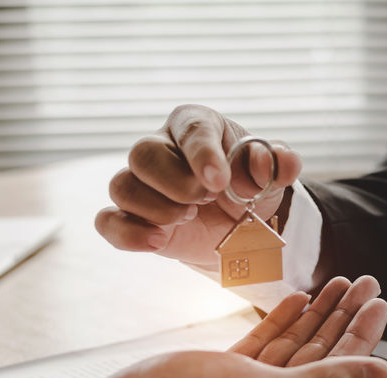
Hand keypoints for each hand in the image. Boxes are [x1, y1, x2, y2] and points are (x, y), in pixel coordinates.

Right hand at [80, 275, 386, 377]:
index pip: (343, 371)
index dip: (363, 333)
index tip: (378, 301)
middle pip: (324, 356)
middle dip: (345, 317)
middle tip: (364, 283)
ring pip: (296, 348)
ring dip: (318, 315)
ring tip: (338, 284)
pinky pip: (266, 348)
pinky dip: (283, 322)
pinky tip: (297, 301)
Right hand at [94, 104, 302, 266]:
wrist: (242, 225)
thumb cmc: (252, 187)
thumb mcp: (273, 175)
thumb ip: (279, 164)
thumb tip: (276, 162)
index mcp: (197, 126)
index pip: (191, 129)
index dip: (202, 155)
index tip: (219, 181)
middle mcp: (162, 148)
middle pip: (143, 153)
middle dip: (178, 183)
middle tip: (207, 199)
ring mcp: (143, 184)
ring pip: (122, 185)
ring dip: (159, 208)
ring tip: (190, 216)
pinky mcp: (133, 217)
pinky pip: (107, 221)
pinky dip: (128, 234)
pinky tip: (158, 241)